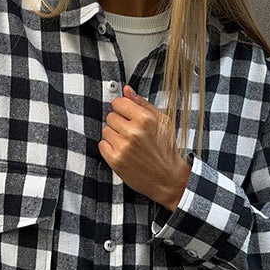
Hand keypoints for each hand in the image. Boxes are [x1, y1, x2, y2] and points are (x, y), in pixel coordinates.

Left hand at [98, 85, 191, 209]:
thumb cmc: (166, 149)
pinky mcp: (115, 161)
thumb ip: (142, 104)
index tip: (127, 115)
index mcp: (145, 120)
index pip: (118, 103)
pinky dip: (109, 147)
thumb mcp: (161, 122)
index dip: (122, 109)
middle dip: (118, 122)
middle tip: (130, 132)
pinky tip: (122, 151)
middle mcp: (133, 132)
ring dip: (113, 135)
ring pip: (105, 130)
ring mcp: (123, 147)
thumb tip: (127, 90)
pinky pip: (102, 145)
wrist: (168, 178)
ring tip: (127, 143)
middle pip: (110, 116)